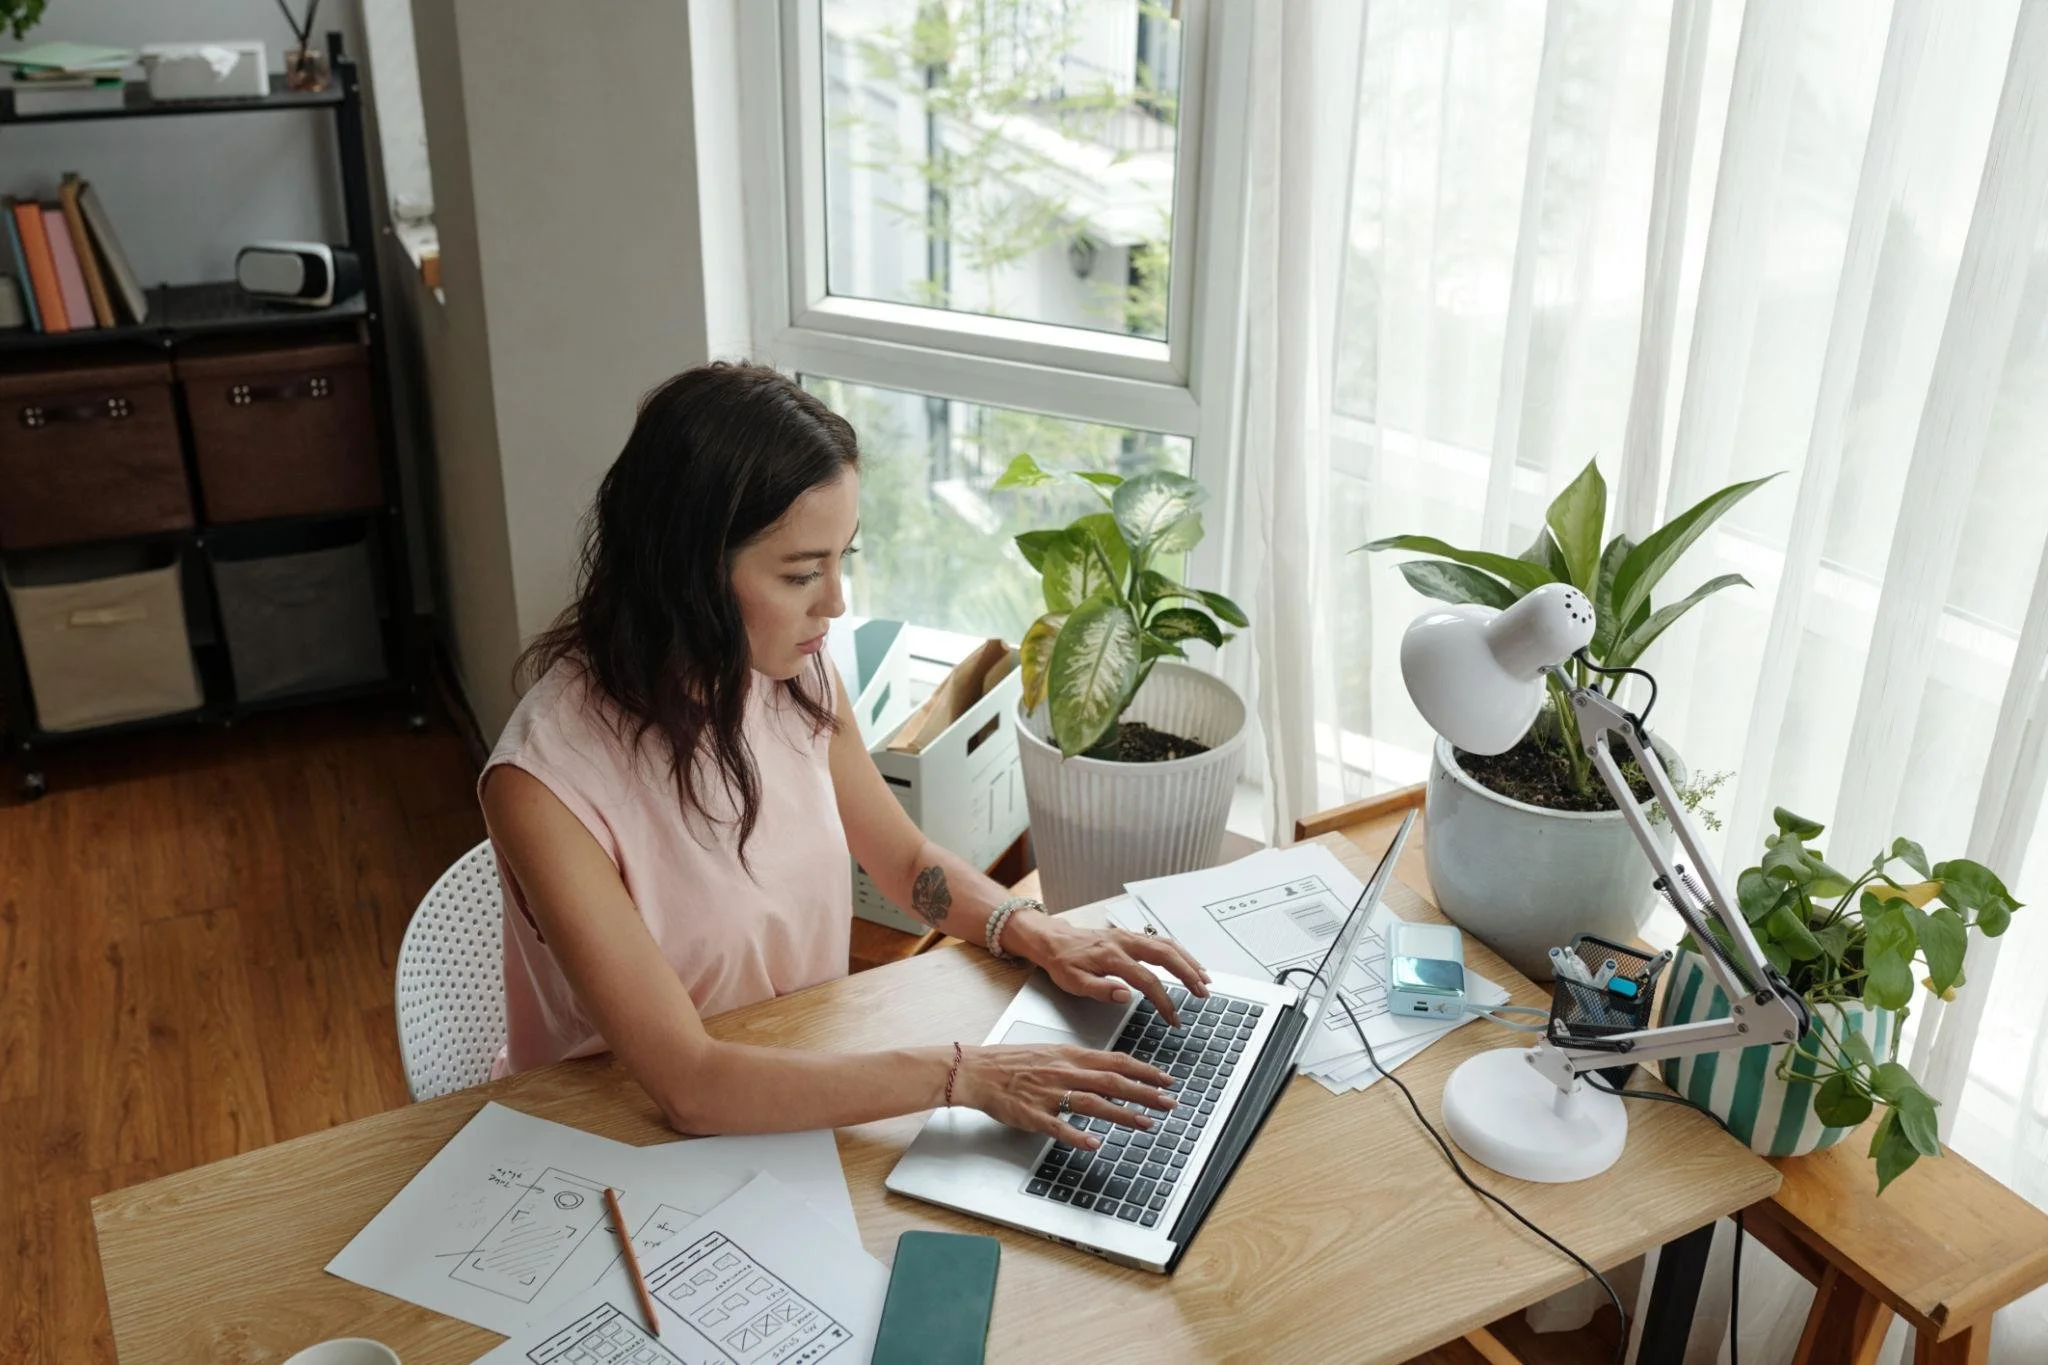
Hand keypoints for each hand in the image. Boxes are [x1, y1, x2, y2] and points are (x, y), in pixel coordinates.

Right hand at [953, 1043, 1176, 1148]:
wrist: (979, 1070)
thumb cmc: (1013, 1063)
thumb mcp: (1052, 1053)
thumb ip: (1081, 1063)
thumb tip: (1110, 1070)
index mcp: (1070, 1056)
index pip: (1116, 1061)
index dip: (1144, 1070)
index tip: (1166, 1079)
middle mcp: (1064, 1072)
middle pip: (1111, 1081)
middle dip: (1144, 1092)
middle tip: (1169, 1101)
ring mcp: (1049, 1094)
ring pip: (1092, 1102)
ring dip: (1121, 1113)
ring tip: (1145, 1123)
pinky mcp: (1033, 1114)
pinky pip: (1058, 1126)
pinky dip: (1077, 1135)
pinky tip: (1094, 1144)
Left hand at [1006, 914, 1209, 1026]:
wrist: (1052, 940)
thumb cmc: (1062, 963)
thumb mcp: (1073, 982)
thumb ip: (1100, 990)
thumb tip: (1126, 996)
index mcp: (1112, 957)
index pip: (1147, 981)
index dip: (1164, 1001)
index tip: (1173, 1018)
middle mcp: (1124, 943)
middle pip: (1165, 956)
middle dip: (1188, 974)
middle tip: (1203, 993)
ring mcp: (1129, 937)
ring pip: (1167, 945)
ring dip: (1188, 961)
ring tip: (1204, 978)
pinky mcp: (1130, 936)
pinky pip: (1160, 941)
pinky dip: (1179, 951)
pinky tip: (1188, 962)